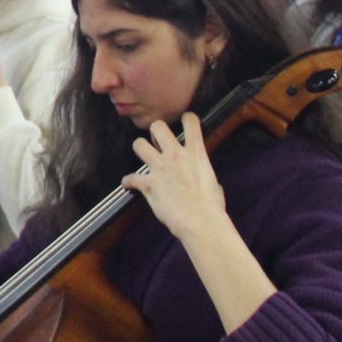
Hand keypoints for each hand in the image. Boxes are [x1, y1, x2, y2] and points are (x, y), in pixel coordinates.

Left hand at [122, 113, 226, 243]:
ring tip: (144, 158)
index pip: (190, 120)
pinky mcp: (148, 184)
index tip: (184, 123)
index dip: (186, 119)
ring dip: (140, 149)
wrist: (200, 222)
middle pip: (158, 126)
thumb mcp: (213, 182)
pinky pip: (131, 178)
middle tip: (158, 143)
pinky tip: (129, 185)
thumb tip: (206, 181)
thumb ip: (204, 174)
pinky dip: (129, 181)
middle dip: (156, 131)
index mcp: (196, 153)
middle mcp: (176, 155)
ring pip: (139, 144)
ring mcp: (160, 168)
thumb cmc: (211, 206)